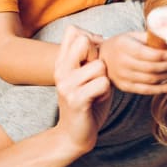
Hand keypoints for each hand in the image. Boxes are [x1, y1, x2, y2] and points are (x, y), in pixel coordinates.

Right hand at [54, 26, 111, 154]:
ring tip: (96, 92)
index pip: (73, 31)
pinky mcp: (77, 100)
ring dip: (105, 80)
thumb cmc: (87, 102)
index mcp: (61, 62)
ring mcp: (67, 85)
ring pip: (100, 66)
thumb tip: (99, 36)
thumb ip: (89, 56)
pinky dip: (106, 93)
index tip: (94, 57)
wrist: (74, 135)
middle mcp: (61, 70)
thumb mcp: (85, 74)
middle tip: (96, 76)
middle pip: (85, 42)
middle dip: (99, 57)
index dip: (91, 39)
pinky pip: (103, 83)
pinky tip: (97, 100)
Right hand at [99, 31, 166, 94]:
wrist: (102, 58)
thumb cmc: (122, 44)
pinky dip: (162, 89)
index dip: (161, 55)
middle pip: (150, 68)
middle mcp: (121, 63)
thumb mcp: (132, 35)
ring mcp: (123, 77)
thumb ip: (150, 38)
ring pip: (151, 79)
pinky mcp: (126, 87)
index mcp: (123, 46)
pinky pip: (147, 90)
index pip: (144, 53)